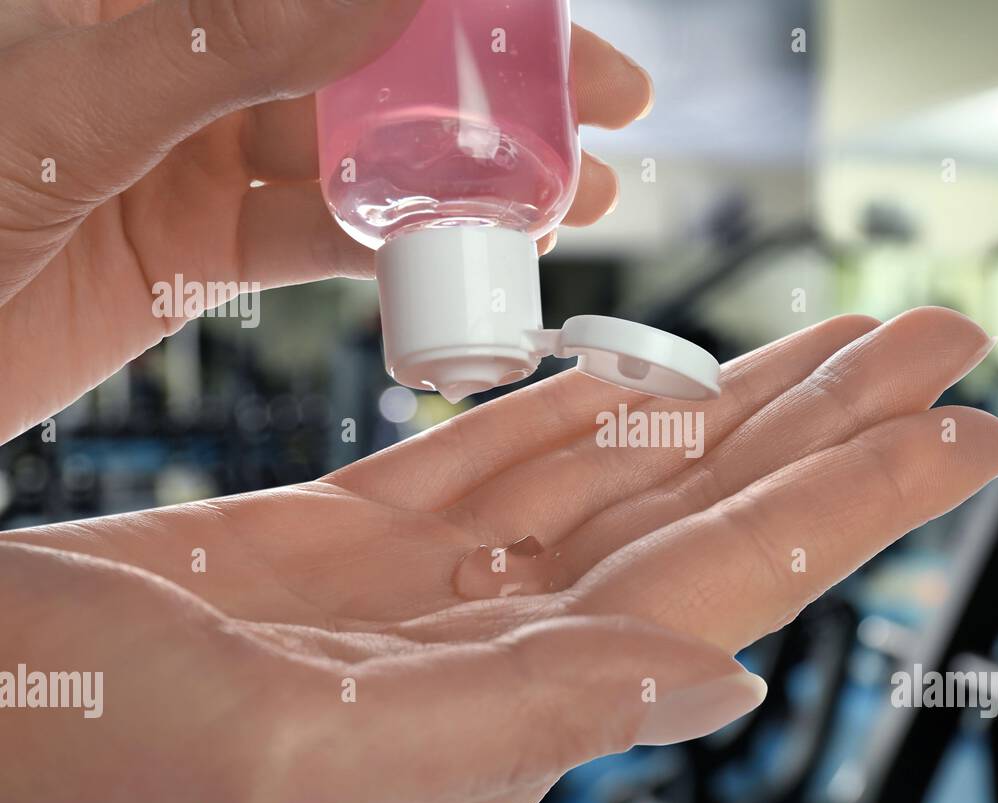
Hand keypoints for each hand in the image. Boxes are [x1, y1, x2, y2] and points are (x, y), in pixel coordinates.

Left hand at [0, 0, 650, 442]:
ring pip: (359, 149)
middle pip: (360, 48)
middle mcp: (173, 57)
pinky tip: (479, 250)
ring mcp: (188, 152)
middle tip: (599, 100)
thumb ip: (227, 44)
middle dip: (486, 77)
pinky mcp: (196, 247)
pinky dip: (403, 247)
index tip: (535, 6)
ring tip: (575, 197)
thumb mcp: (64, 106)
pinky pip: (323, 237)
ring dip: (468, 173)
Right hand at [0, 308, 997, 802]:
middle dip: (832, 428)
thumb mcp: (291, 758)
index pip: (728, 582)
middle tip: (941, 343)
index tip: (967, 432)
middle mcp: (492, 642)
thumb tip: (718, 687)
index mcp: (500, 698)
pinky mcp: (352, 544)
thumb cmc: (64, 757)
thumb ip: (516, 726)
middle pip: (708, 515)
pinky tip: (648, 381)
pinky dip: (583, 413)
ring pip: (624, 477)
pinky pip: (502, 463)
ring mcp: (429, 590)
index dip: (857, 502)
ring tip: (840, 343)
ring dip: (736, 406)